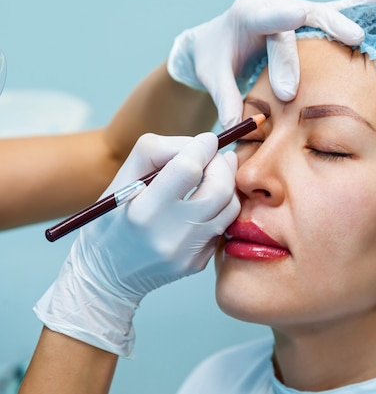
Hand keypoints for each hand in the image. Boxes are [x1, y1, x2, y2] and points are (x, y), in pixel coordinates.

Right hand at [34, 133, 239, 356]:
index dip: (201, 148)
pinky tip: (204, 202)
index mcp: (143, 212)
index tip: (206, 139)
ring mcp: (187, 253)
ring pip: (229, 207)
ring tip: (214, 173)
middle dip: (221, 164)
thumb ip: (156, 153)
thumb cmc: (109, 222)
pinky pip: (221, 226)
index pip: (188, 169)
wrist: (105, 277)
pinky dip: (219, 208)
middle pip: (219, 188)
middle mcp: (169, 236)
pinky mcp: (198, 263)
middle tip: (214, 156)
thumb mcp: (118, 183)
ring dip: (226, 184)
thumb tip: (200, 143)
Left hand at [167, 0, 375, 128]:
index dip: (284, 33)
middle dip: (323, 32)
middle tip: (349, 45)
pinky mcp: (305, 14)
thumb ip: (226, 99)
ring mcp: (291, 6)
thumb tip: (236, 127)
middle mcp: (272, 3)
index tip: (297, 39)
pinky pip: (333, 8)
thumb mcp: (213, 77)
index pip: (267, 22)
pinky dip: (357, 3)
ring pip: (321, 10)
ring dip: (345, 19)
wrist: (217, 39)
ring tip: (364, 32)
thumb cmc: (216, 58)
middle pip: (301, 15)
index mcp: (247, 14)